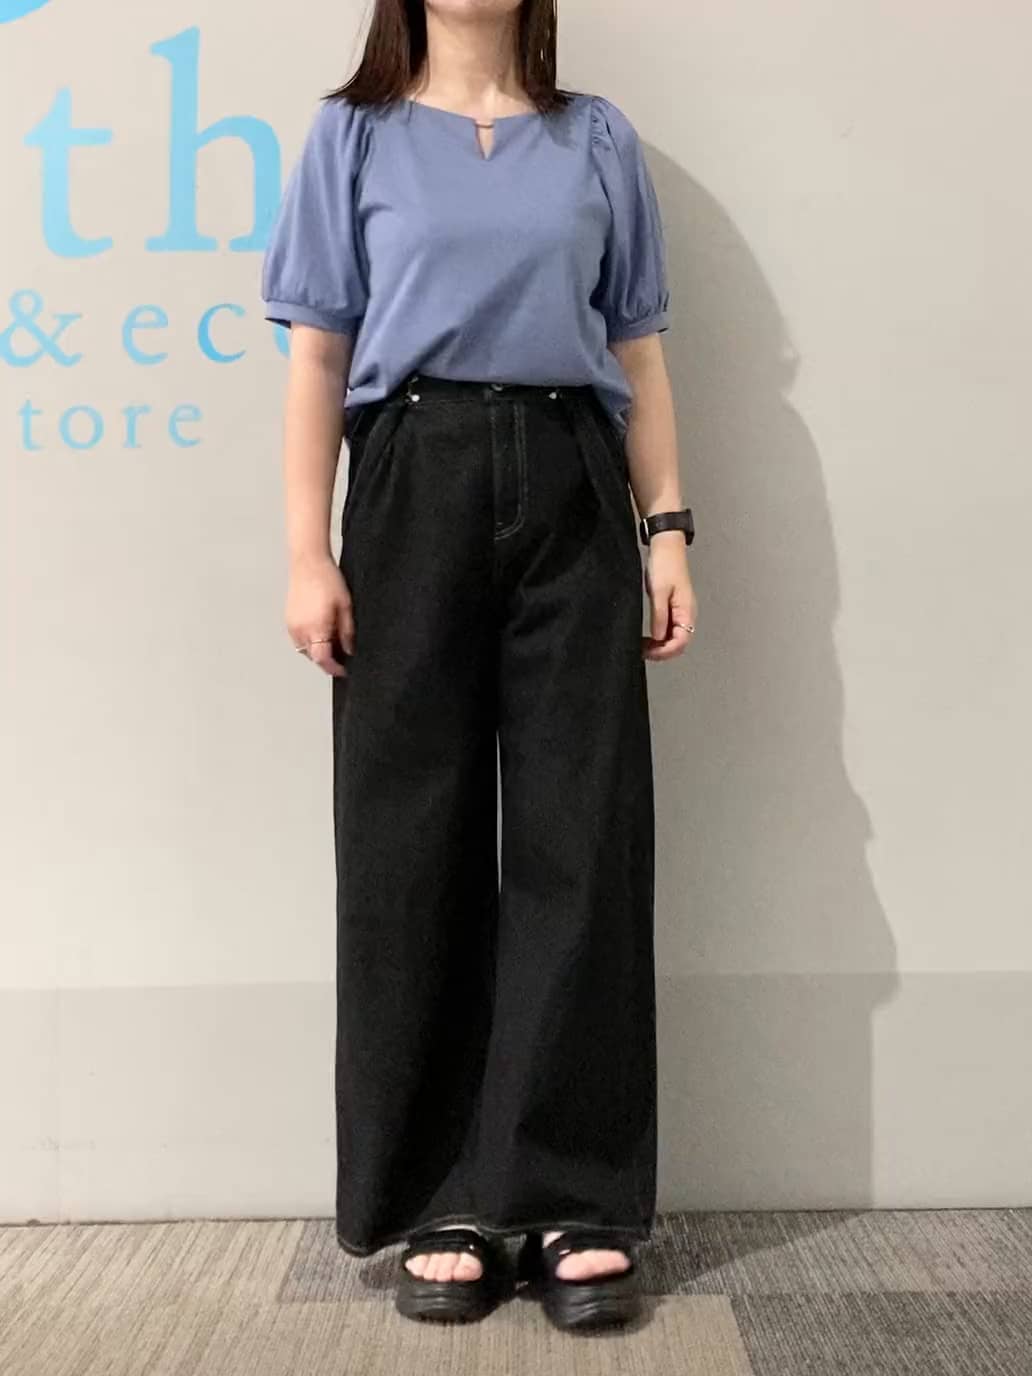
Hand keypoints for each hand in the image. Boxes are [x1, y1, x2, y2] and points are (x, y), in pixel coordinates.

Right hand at [286, 555, 353, 676]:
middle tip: (342, 655)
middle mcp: (300, 631)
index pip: (323, 660)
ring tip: (332, 641)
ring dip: (317, 650)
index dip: (334, 669)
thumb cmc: (328, 580)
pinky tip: (321, 631)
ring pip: (305, 649)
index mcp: (315, 629)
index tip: (343, 670)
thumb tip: (348, 650)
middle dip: (327, 660)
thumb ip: (347, 632)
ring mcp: (292, 626)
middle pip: (313, 657)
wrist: (308, 562)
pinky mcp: (288, 619)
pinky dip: (310, 641)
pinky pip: (299, 639)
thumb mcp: (345, 607)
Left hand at [642, 532, 696, 660]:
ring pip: (674, 638)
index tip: (648, 652)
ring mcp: (681, 612)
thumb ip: (659, 616)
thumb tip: (659, 638)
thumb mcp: (658, 591)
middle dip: (662, 652)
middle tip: (643, 652)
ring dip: (660, 646)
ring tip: (643, 646)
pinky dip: (659, 637)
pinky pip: (669, 629)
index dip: (665, 651)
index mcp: (687, 611)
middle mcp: (687, 614)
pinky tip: (648, 636)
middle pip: (679, 643)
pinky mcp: (674, 608)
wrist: (666, 546)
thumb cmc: (664, 564)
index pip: (681, 642)